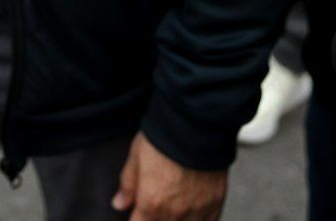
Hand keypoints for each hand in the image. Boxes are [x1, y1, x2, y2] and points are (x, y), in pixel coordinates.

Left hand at [111, 132, 226, 220]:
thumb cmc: (166, 136)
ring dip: (176, 220)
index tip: (137, 211)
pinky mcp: (216, 203)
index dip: (136, 218)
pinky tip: (192, 214)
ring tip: (173, 208)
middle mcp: (175, 213)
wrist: (197, 124)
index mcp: (151, 203)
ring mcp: (197, 210)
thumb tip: (119, 203)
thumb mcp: (136, 156)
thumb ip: (128, 184)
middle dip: (154, 219)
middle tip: (155, 204)